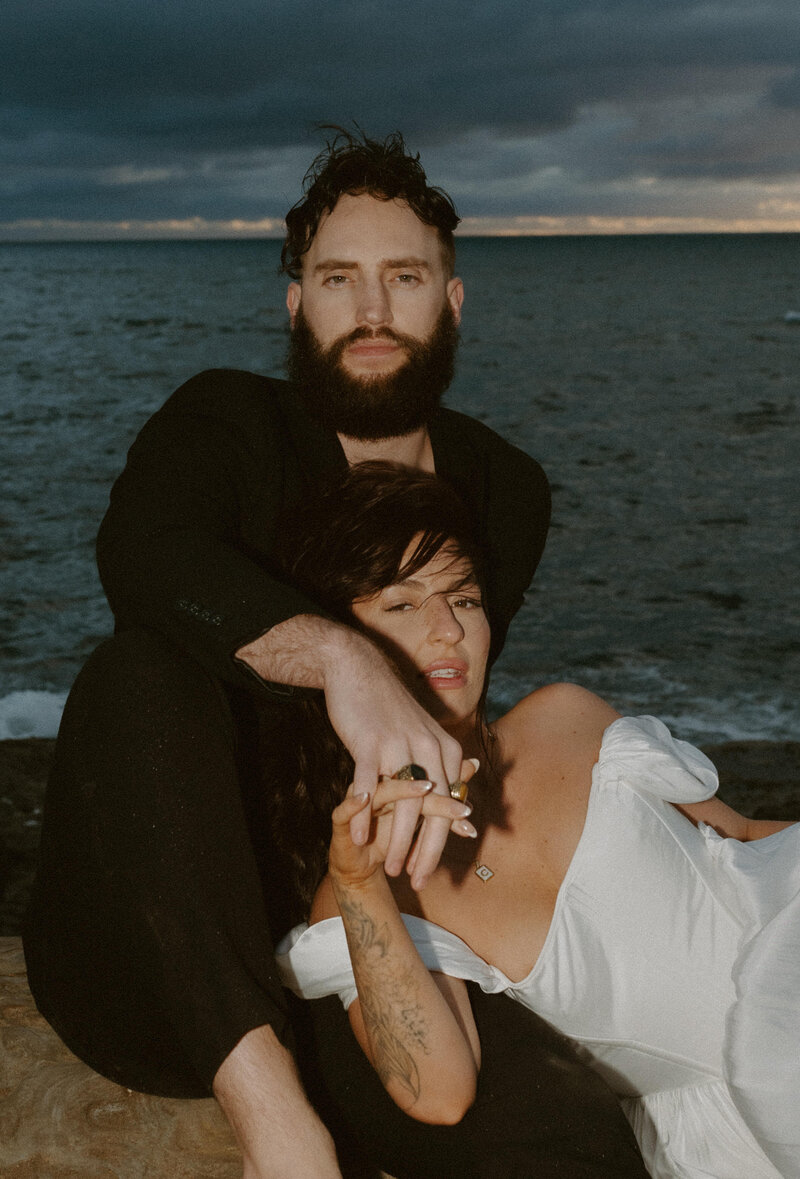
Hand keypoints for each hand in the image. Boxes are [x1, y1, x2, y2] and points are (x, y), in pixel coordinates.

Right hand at [236, 615, 468, 889]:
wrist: (359, 668)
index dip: (442, 841)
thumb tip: (463, 794)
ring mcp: (398, 745)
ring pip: (403, 804)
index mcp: (445, 747)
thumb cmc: (391, 707)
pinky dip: (364, 814)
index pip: (450, 805)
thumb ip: (443, 764)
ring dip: (397, 841)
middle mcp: (428, 747)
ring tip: (389, 866)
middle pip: (431, 810)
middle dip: (425, 850)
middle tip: (416, 879)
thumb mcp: (425, 733)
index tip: (433, 870)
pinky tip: (359, 838)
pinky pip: (368, 785)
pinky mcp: (369, 743)